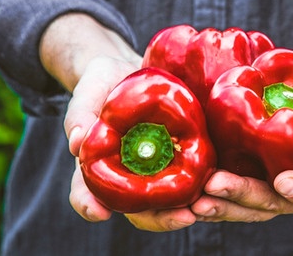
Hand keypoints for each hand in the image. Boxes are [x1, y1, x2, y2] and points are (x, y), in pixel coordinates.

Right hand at [64, 55, 200, 230]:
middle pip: (138, 210)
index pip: (88, 194)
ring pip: (166, 202)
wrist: (129, 72)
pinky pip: (188, 178)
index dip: (90, 206)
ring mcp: (153, 171)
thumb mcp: (89, 93)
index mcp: (97, 168)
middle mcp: (126, 177)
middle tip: (180, 218)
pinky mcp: (177, 158)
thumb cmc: (102, 85)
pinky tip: (215, 185)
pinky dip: (200, 185)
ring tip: (200, 210)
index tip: (99, 212)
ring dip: (183, 210)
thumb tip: (77, 143)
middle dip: (158, 219)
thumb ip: (81, 115)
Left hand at [191, 72, 292, 221]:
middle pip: (271, 204)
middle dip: (242, 197)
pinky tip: (190, 191)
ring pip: (246, 205)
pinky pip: (231, 191)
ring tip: (196, 200)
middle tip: (216, 186)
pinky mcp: (251, 175)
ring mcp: (271, 188)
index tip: (284, 179)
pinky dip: (211, 194)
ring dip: (220, 204)